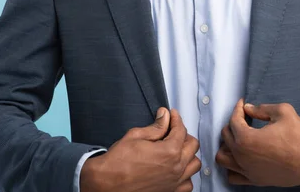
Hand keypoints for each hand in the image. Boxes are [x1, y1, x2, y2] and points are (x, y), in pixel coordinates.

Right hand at [80, 108, 200, 191]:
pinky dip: (186, 176)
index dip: (176, 119)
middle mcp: (176, 168)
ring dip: (188, 155)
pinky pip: (188, 184)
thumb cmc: (116, 163)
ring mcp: (174, 182)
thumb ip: (155, 127)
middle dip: (184, 134)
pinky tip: (176, 170)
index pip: (181, 130)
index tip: (172, 116)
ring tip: (177, 150)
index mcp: (169, 151)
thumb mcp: (135, 136)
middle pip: (192, 145)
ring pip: (194, 164)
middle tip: (173, 131)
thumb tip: (164, 116)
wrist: (105, 184)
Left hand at [215, 99, 299, 186]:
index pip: (234, 120)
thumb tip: (249, 108)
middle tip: (244, 118)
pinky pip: (232, 175)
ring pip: (222, 158)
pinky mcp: (255, 180)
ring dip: (227, 146)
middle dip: (233, 124)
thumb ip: (262, 108)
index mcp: (246, 139)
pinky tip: (241, 157)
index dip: (238, 108)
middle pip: (225, 136)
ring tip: (238, 138)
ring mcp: (247, 171)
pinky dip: (232, 166)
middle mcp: (242, 156)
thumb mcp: (283, 112)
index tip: (243, 105)